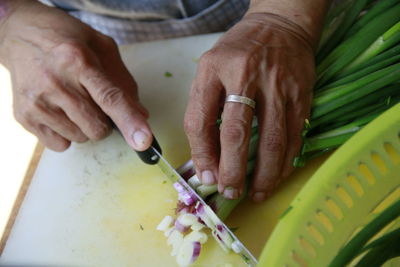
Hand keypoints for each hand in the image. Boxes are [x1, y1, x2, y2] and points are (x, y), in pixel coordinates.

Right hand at [0, 0, 151, 150]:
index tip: (144, 141)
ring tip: (72, 100)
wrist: (21, 34)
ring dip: (84, 126)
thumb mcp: (102, 48)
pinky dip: (66, 133)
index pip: (109, 98)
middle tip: (93, 100)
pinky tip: (59, 110)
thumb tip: (141, 116)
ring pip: (80, 138)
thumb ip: (123, 82)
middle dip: (105, 122)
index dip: (129, 121)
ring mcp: (37, 101)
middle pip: (98, 128)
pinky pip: (60, 144)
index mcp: (78, 60)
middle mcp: (55, 82)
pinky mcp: (24, 116)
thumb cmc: (68, 41)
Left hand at [184, 13, 315, 201]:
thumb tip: (206, 157)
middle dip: (232, 170)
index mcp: (213, 69)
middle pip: (236, 133)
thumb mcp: (209, 69)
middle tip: (230, 192)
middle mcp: (245, 76)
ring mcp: (277, 85)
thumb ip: (203, 108)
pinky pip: (294, 135)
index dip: (201, 155)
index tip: (206, 177)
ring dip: (264, 174)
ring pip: (271, 140)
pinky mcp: (301, 94)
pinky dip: (285, 161)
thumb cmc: (238, 51)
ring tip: (255, 193)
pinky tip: (277, 175)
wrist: (279, 25)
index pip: (200, 120)